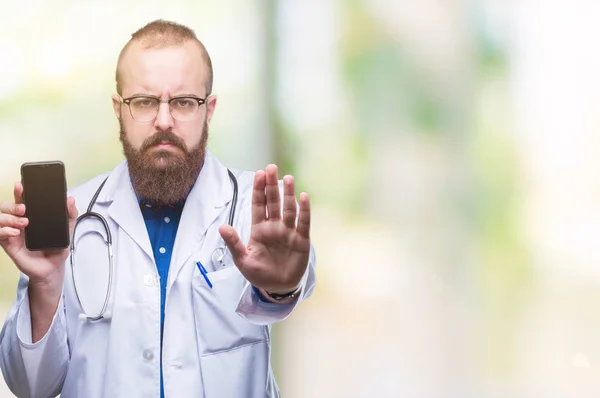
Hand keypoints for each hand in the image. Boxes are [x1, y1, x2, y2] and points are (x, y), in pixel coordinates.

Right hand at [0, 182, 77, 286]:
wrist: (53, 267)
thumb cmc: (56, 247)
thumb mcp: (67, 229)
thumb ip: (70, 214)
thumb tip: (70, 199)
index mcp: (31, 216)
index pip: (21, 200)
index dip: (19, 192)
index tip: (21, 185)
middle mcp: (19, 222)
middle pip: (6, 207)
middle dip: (13, 204)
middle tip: (24, 209)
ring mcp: (13, 232)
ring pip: (0, 218)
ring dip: (10, 218)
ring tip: (24, 223)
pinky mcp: (9, 244)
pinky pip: (0, 234)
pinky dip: (5, 231)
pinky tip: (15, 233)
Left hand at [219, 164, 310, 294]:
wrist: (278, 288)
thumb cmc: (259, 273)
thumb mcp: (242, 260)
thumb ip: (234, 243)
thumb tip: (222, 227)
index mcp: (259, 229)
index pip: (258, 205)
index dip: (259, 189)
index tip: (259, 173)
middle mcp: (274, 226)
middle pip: (273, 202)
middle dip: (272, 185)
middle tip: (271, 168)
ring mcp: (288, 232)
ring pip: (289, 209)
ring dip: (288, 194)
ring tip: (287, 178)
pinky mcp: (301, 240)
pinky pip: (303, 222)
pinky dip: (304, 210)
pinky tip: (303, 197)